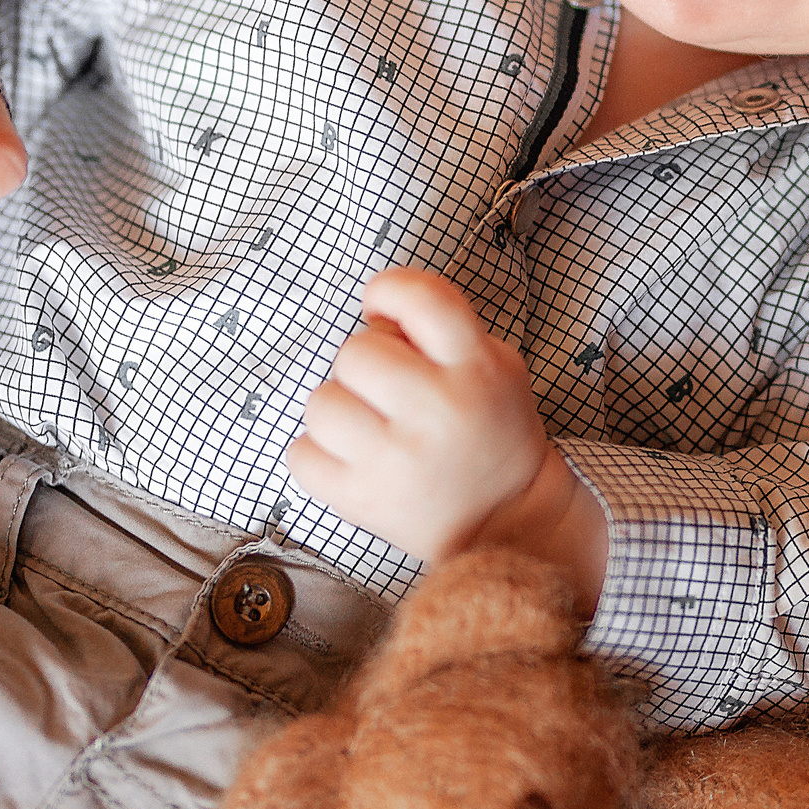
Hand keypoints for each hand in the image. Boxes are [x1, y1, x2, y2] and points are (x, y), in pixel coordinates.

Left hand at [287, 269, 605, 590]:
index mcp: (475, 367)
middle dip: (365, 366)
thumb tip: (373, 318)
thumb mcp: (496, 364)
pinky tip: (352, 459)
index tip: (381, 308)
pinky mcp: (363, 500)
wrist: (506, 517)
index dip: (388, 290)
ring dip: (338, 410)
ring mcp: (396, 459)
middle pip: (356, 351)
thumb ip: (441, 331)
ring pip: (321, 403)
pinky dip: (318, 455)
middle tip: (388, 390)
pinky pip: (301, 455)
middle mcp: (437, 410)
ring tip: (368, 427)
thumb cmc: (491, 429)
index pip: (421, 298)